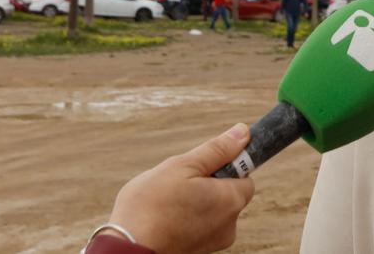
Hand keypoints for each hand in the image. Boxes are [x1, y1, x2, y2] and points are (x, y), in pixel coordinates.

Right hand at [107, 123, 255, 253]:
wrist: (128, 249)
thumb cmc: (151, 205)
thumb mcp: (183, 166)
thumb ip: (217, 150)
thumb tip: (243, 132)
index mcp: (232, 200)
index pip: (245, 176)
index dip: (225, 166)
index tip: (201, 166)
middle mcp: (230, 225)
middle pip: (227, 193)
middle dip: (207, 184)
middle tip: (178, 183)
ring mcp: (214, 241)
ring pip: (211, 210)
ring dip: (195, 201)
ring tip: (167, 202)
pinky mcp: (199, 251)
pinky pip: (198, 225)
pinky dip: (186, 218)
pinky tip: (165, 217)